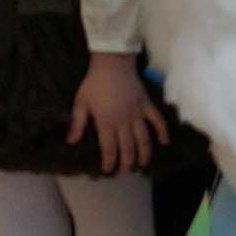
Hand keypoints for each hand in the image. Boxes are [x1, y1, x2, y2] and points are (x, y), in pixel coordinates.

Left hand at [68, 50, 163, 174]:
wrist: (112, 63)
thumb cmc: (94, 83)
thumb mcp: (80, 103)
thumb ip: (78, 124)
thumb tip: (71, 141)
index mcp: (106, 122)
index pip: (109, 149)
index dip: (109, 163)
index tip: (107, 170)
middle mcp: (123, 122)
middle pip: (127, 149)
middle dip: (126, 164)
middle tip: (124, 172)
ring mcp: (137, 114)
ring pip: (143, 140)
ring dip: (143, 155)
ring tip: (141, 165)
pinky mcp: (146, 105)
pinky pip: (157, 121)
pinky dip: (162, 132)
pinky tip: (164, 142)